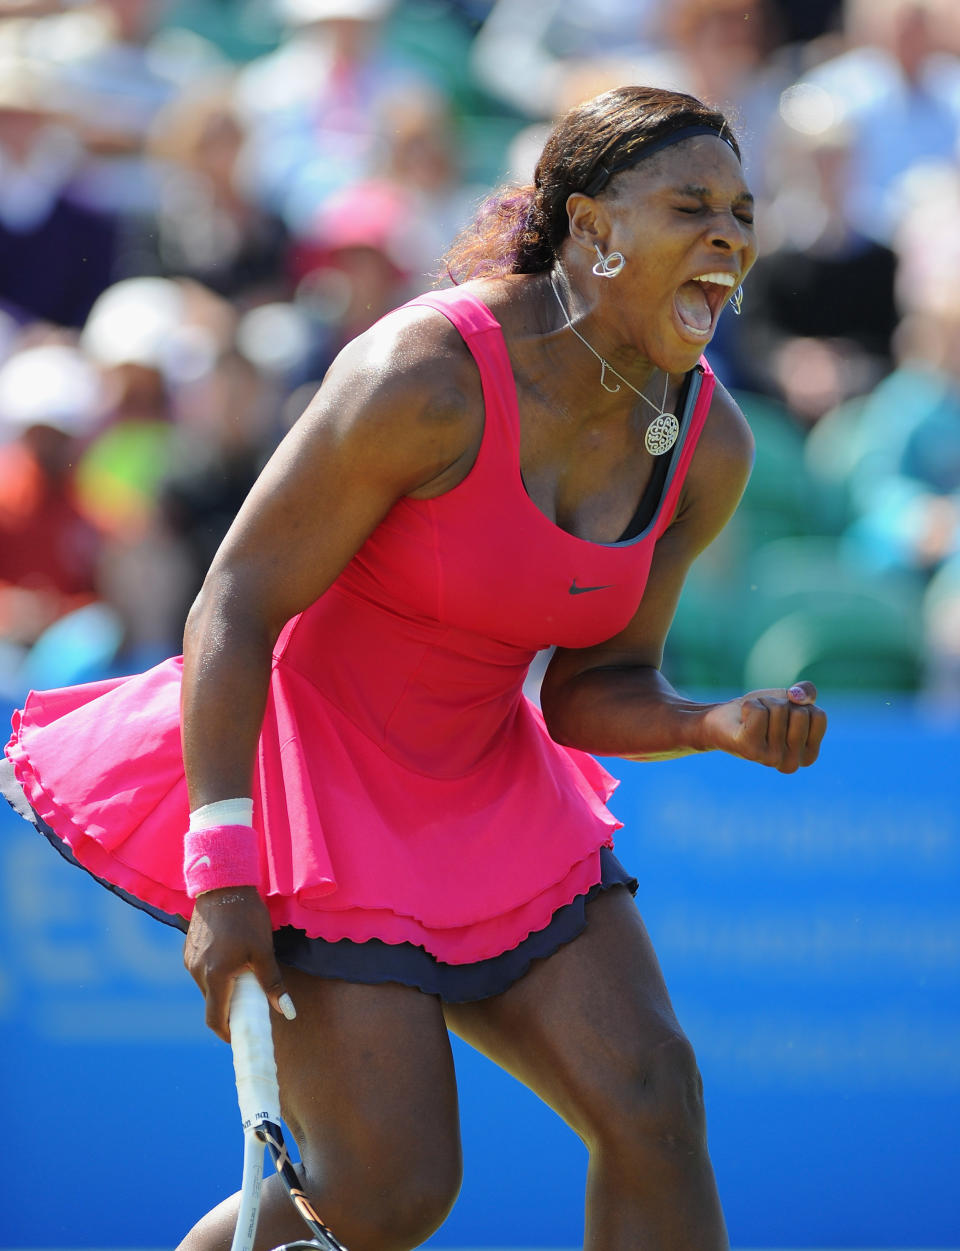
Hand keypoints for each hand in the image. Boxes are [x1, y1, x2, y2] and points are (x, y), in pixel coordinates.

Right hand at [183, 886, 294, 1041]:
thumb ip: (272, 983)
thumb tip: (287, 1012)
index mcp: (215, 977)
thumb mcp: (263, 951)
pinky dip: (216, 977)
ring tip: (244, 980)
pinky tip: (232, 963)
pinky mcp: (188, 950)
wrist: (223, 884)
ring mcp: (190, 961)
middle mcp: (197, 972)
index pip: (215, 1020)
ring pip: (207, 988)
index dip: (228, 1033)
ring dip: (223, 992)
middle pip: (212, 1004)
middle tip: (250, 1008)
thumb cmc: (246, 917)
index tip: (241, 1036)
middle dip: (230, 1011)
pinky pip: (202, 972)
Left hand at [701, 680, 826, 772]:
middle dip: (780, 704)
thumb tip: (798, 696)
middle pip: (800, 713)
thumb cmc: (760, 712)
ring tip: (751, 719)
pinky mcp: (750, 750)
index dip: (800, 706)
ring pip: (778, 709)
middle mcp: (792, 763)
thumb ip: (807, 693)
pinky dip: (749, 706)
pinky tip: (742, 720)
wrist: (723, 720)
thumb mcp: (789, 699)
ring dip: (763, 704)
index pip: (819, 716)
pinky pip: (759, 712)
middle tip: (764, 717)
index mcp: (808, 755)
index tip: (784, 716)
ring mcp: (772, 759)